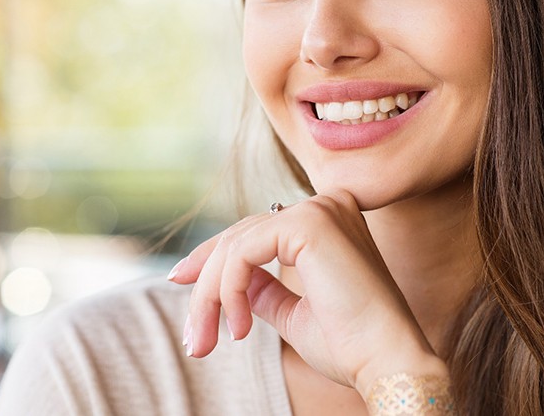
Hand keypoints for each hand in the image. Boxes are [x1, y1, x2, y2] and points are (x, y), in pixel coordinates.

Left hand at [169, 189, 447, 395]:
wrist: (388, 363)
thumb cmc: (350, 344)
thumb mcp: (294, 313)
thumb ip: (265, 289)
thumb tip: (236, 284)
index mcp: (327, 221)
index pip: (256, 230)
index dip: (214, 255)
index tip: (180, 280)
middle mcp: (324, 205)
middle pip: (241, 235)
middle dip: (206, 284)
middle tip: (193, 335)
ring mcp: (318, 210)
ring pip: (237, 245)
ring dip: (212, 295)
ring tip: (207, 340)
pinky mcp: (308, 224)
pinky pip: (244, 252)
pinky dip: (229, 290)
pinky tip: (239, 327)